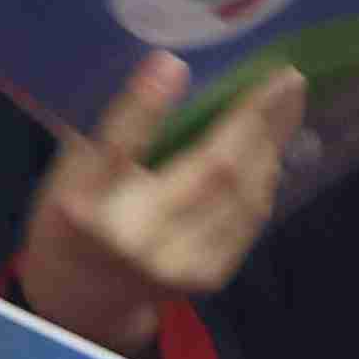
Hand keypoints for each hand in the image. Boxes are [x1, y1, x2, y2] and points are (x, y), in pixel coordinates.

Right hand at [15, 54, 303, 352]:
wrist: (83, 295)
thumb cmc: (77, 213)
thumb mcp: (72, 170)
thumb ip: (116, 131)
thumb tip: (174, 68)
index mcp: (82, 204)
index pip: (114, 152)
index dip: (144, 108)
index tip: (174, 64)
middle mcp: (133, 238)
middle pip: (207, 171)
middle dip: (253, 119)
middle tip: (284, 76)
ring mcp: (177, 263)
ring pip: (242, 193)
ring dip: (271, 143)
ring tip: (287, 100)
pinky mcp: (209, 276)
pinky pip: (250, 216)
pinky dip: (264, 175)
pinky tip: (272, 144)